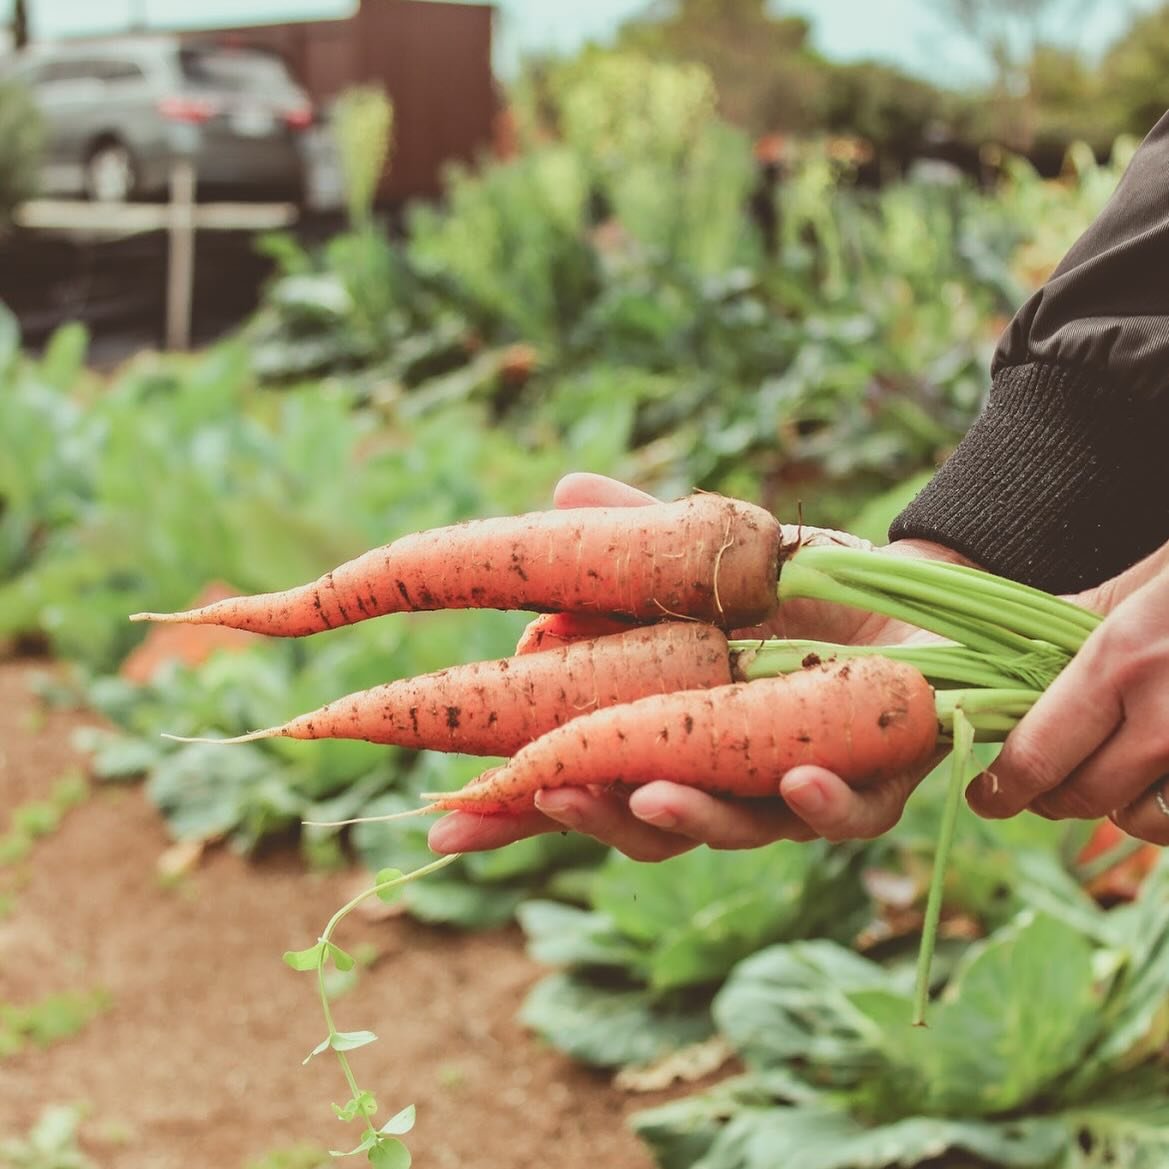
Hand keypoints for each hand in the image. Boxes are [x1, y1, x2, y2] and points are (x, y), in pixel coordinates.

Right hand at [428, 473, 959, 860]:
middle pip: (642, 824)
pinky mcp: (874, 782)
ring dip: (690, 817)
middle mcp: (720, 776)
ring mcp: (792, 788)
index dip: (512, 814)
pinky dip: (822, 803)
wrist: (911, 595)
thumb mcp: (707, 554)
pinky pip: (848, 814)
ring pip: (734, 830)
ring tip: (651, 794)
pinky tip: (798, 779)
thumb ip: (636, 535)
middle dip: (593, 818)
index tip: (441, 831)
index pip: (577, 781)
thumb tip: (561, 489)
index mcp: (666, 733)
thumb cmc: (798, 588)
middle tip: (547, 792)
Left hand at [967, 541, 1168, 844]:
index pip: (1038, 755)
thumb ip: (1076, 627)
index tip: (987, 797)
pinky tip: (1165, 776)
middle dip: (1051, 797)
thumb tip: (1003, 655)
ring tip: (1121, 771)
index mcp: (1122, 661)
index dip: (1002, 788)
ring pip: (1144, 821)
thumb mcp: (1140, 588)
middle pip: (1082, 797)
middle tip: (1041, 786)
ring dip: (1123, 807)